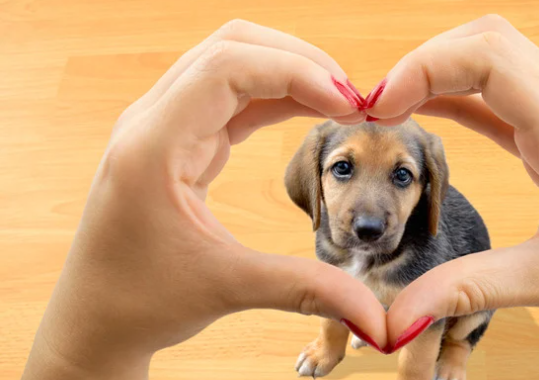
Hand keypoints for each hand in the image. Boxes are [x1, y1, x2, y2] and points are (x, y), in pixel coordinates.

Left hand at [22, 20, 385, 379]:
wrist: (96, 319)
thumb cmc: (142, 302)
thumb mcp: (227, 289)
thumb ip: (305, 289)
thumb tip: (375, 315)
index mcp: (153, 145)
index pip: (227, 68)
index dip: (296, 73)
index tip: (348, 106)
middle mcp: (152, 122)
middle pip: (231, 48)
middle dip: (298, 62)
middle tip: (352, 98)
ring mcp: (162, 127)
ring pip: (231, 64)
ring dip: (288, 74)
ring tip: (340, 104)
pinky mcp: (177, 141)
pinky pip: (230, 97)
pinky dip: (275, 97)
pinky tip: (309, 113)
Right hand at [367, 15, 538, 378]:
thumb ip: (468, 289)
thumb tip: (393, 319)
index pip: (492, 59)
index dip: (426, 67)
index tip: (380, 107)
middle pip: (491, 43)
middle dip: (426, 61)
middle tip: (378, 105)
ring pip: (497, 63)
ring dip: (442, 73)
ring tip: (392, 107)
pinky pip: (503, 101)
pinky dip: (460, 97)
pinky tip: (428, 112)